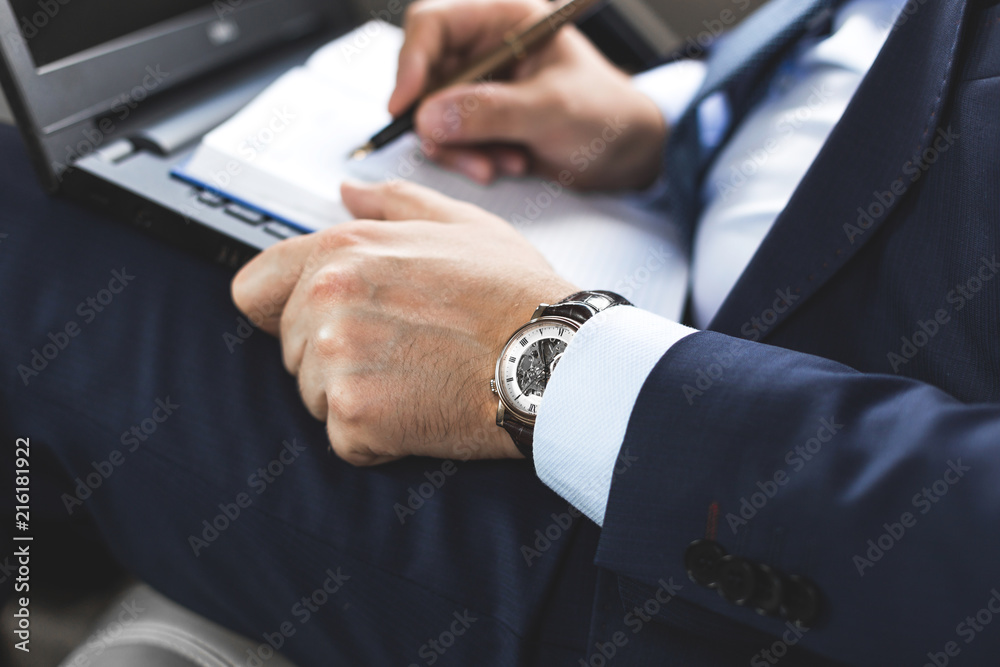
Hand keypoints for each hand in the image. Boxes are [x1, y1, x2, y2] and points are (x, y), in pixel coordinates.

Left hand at [231, 181, 578, 465]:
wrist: (556, 358)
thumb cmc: (516, 294)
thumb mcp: (459, 224)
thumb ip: (392, 204)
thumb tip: (348, 194)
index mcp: (344, 249)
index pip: (253, 288)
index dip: (283, 310)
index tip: (320, 324)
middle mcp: (329, 296)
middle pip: (289, 349)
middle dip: (335, 358)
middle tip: (404, 353)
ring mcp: (338, 356)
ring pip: (313, 396)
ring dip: (358, 400)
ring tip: (419, 381)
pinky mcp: (356, 413)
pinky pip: (344, 439)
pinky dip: (378, 440)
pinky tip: (423, 413)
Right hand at [390, 0, 666, 189]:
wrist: (626, 154)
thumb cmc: (605, 114)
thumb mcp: (553, 109)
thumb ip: (492, 111)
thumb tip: (429, 117)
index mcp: (504, 20)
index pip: (434, 24)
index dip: (411, 61)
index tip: (404, 105)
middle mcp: (484, 49)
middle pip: (424, 74)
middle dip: (437, 119)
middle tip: (456, 149)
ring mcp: (479, 88)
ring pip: (431, 114)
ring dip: (456, 147)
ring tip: (500, 164)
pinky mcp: (479, 123)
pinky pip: (448, 140)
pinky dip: (467, 158)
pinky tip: (504, 166)